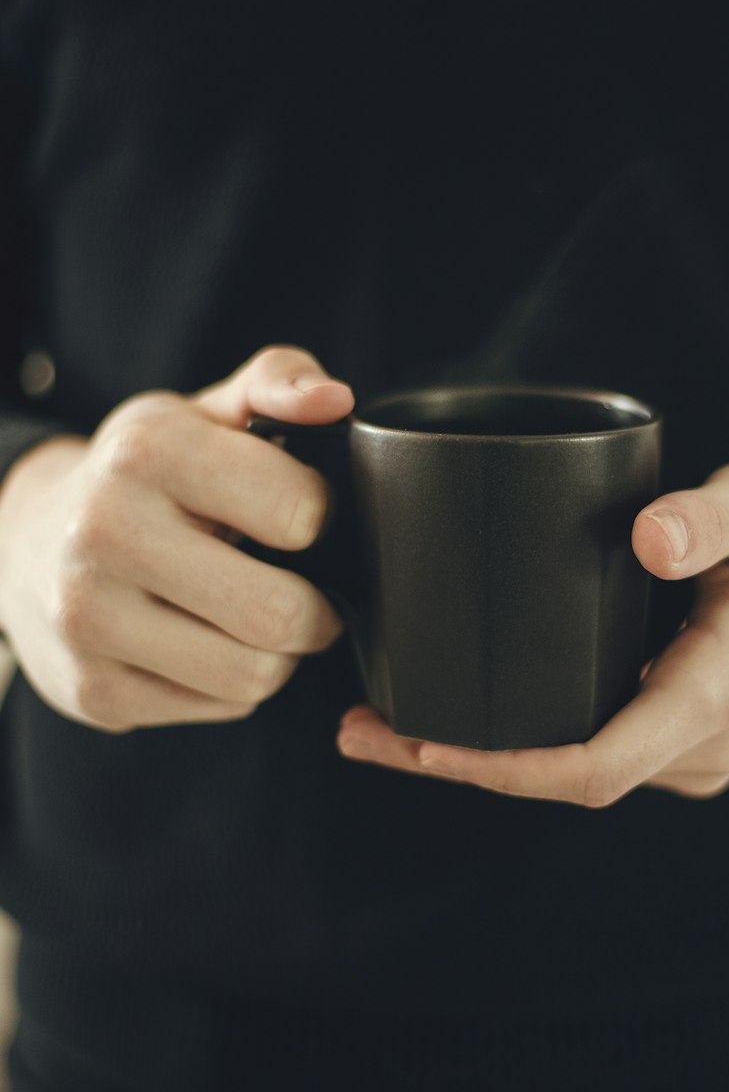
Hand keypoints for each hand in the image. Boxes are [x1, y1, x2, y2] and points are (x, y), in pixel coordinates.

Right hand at [0, 346, 352, 731]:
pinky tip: (206, 645)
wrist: (23, 542)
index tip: (302, 519)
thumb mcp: (203, 413)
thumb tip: (333, 400)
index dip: (321, 518)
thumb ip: (278, 383)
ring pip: (256, 675)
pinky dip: (233, 685)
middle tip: (305, 594)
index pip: (298, 508)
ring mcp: (90, 617)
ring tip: (254, 620)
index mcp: (149, 450)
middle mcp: (107, 530)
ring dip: (279, 655)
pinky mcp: (94, 690)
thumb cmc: (140, 477)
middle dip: (316, 611)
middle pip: (281, 613)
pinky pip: (222, 708)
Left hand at [336, 449, 728, 805]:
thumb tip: (647, 537)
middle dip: (461, 766)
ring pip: (577, 772)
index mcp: (720, 689)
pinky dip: (527, 741)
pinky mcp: (685, 733)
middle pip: (566, 779)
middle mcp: (704, 739)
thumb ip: (718, 516)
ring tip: (388, 721)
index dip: (497, 769)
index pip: (595, 764)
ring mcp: (696, 747)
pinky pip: (596, 751)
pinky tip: (472, 710)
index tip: (415, 744)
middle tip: (358, 729)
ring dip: (486, 758)